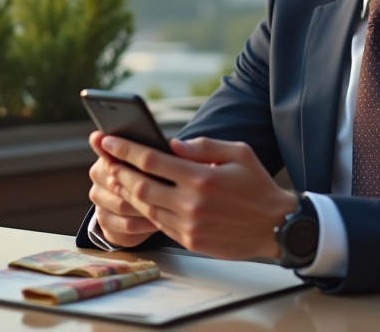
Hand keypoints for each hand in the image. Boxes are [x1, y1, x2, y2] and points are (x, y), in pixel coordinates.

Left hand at [100, 135, 297, 259]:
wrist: (275, 226)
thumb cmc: (257, 185)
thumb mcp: (238, 153)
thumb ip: (204, 146)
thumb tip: (172, 144)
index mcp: (201, 178)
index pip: (150, 161)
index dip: (124, 149)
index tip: (106, 140)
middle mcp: (191, 203)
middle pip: (139, 186)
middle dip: (117, 169)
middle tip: (104, 158)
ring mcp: (188, 225)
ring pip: (145, 207)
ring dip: (127, 191)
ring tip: (116, 176)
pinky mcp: (190, 240)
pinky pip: (158, 223)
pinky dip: (145, 209)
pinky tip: (138, 198)